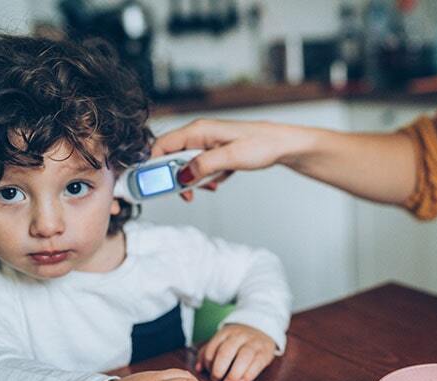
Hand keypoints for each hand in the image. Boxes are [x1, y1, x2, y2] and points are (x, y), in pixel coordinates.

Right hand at [152, 119, 305, 200]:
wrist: (284, 145)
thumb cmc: (262, 144)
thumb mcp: (231, 157)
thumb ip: (203, 166)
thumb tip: (182, 177)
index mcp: (199, 130)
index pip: (162, 145)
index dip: (152, 165)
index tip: (154, 184)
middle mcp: (200, 135)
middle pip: (172, 158)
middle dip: (176, 178)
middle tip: (186, 193)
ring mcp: (208, 144)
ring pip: (187, 166)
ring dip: (194, 180)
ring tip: (209, 187)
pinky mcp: (216, 153)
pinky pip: (201, 168)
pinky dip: (207, 178)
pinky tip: (218, 182)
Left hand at [195, 323, 275, 380]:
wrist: (261, 329)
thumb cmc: (237, 340)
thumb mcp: (222, 341)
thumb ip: (208, 353)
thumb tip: (198, 369)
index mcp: (226, 332)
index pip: (213, 347)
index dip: (209, 363)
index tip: (209, 374)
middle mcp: (239, 335)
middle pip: (227, 350)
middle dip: (219, 368)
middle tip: (217, 380)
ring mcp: (254, 342)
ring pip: (244, 355)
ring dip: (235, 372)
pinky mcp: (265, 351)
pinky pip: (257, 362)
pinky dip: (249, 374)